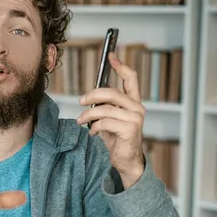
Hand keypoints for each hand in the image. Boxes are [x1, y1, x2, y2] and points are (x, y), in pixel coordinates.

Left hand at [77, 52, 144, 188]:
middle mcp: (137, 108)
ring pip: (105, 109)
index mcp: (133, 102)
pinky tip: (93, 133)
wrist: (126, 160)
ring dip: (88, 115)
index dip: (120, 66)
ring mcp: (135, 118)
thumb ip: (104, 107)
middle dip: (92, 95)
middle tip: (80, 101)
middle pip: (112, 92)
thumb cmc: (117, 139)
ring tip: (80, 121)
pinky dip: (94, 127)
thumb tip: (88, 97)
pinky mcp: (130, 130)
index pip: (131, 78)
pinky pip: (105, 123)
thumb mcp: (109, 119)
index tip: (110, 55)